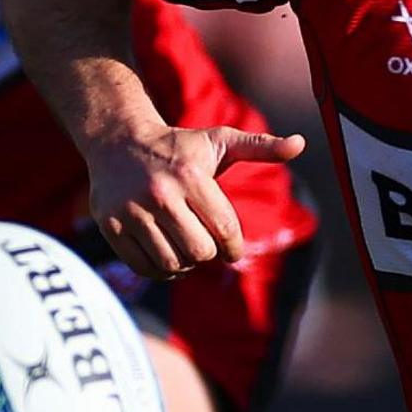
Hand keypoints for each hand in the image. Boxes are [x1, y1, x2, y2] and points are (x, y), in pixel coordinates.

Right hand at [87, 125, 302, 280]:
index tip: (233, 252)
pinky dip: (160, 271)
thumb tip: (301, 144)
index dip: (235, 249)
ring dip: (185, 265)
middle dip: (209, 255)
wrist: (119, 140)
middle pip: (200, 252)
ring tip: (186, 250)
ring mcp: (131, 211)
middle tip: (205, 246)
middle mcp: (159, 193)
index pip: (225, 231)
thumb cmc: (179, 145)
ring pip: (172, 264)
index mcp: (191, 175)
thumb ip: (260, 147)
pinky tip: (167, 256)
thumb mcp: (220, 140)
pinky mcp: (110, 226)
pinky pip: (144, 268)